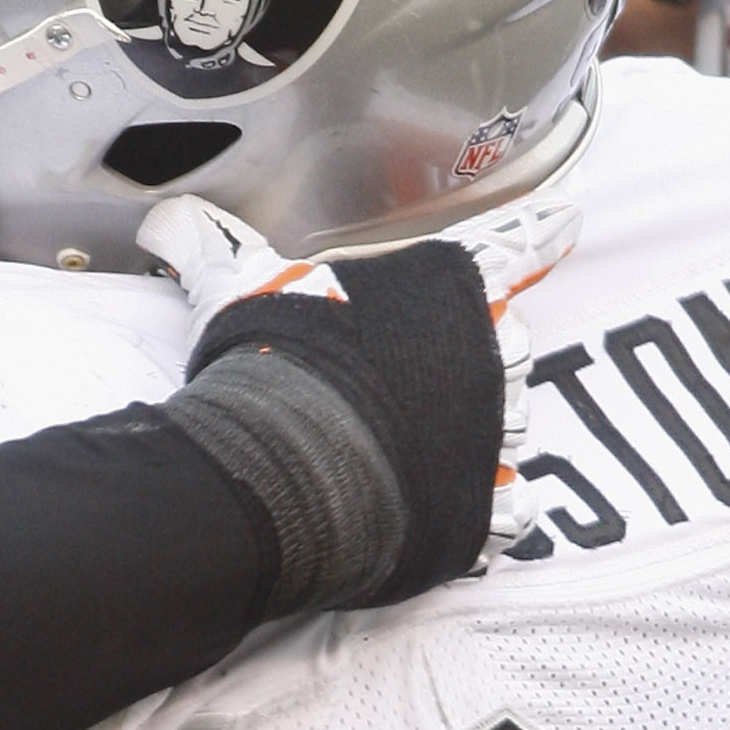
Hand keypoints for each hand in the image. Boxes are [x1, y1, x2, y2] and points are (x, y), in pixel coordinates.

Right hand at [143, 195, 516, 615]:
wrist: (285, 466)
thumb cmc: (270, 360)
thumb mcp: (233, 283)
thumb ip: (207, 243)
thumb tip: (159, 222)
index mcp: (443, 283)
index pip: (506, 244)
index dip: (538, 231)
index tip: (570, 222)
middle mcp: (486, 351)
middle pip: (508, 345)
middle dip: (472, 359)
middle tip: (415, 379)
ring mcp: (493, 431)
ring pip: (511, 425)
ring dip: (478, 432)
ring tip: (412, 447)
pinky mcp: (483, 502)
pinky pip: (511, 506)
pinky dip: (492, 508)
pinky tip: (458, 506)